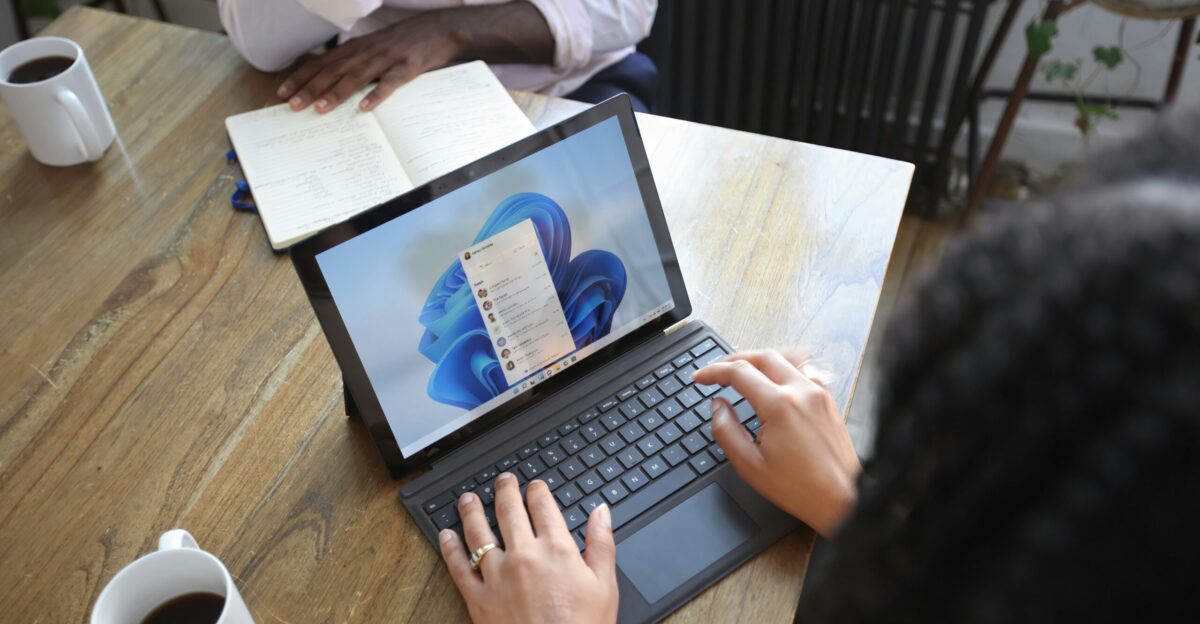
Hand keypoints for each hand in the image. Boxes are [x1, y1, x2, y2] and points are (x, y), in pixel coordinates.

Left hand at [277, 12, 460, 112]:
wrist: (439, 30)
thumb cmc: (405, 42)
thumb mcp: (376, 48)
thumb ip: (356, 61)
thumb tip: (333, 81)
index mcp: (357, 47)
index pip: (322, 62)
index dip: (302, 77)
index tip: (283, 92)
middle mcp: (367, 51)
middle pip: (334, 70)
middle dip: (311, 87)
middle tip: (293, 105)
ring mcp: (387, 59)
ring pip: (356, 76)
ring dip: (337, 92)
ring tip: (321, 109)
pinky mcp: (408, 67)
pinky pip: (390, 83)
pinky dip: (377, 94)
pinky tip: (365, 108)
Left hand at [439, 472, 618, 623]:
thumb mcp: (605, 585)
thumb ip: (601, 543)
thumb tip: (601, 512)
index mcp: (557, 550)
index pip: (543, 506)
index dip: (537, 490)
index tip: (534, 486)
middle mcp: (524, 556)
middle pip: (508, 511)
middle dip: (504, 490)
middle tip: (502, 480)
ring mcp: (498, 577)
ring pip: (479, 533)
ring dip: (471, 511)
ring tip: (468, 499)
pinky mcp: (479, 599)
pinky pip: (459, 568)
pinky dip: (450, 548)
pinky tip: (446, 535)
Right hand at [693, 349, 860, 536]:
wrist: (842, 498)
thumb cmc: (801, 488)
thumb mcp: (750, 466)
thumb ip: (727, 431)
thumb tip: (718, 407)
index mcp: (780, 406)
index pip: (739, 372)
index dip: (714, 371)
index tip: (700, 377)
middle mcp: (802, 392)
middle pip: (762, 356)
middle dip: (734, 359)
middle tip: (717, 371)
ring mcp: (819, 393)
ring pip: (785, 359)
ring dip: (759, 360)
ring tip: (743, 370)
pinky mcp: (828, 400)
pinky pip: (803, 370)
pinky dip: (783, 368)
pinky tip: (775, 379)